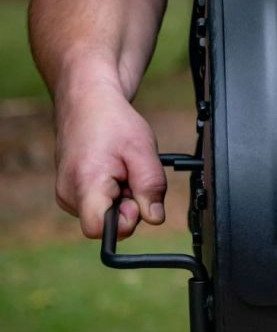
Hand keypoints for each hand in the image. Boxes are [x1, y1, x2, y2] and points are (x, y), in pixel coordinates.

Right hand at [55, 79, 165, 238]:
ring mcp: (67, 194)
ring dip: (122, 198)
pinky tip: (114, 172)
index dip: (126, 221)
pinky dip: (112, 193)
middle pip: (107, 223)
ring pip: (105, 214)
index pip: (99, 230)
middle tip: (131, 175)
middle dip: (128, 205)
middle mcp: (69, 194)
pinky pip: (99, 205)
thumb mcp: (143, 152)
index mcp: (84, 185)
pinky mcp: (70, 192)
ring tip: (122, 169)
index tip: (134, 197)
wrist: (87, 102)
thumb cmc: (112, 122)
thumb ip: (151, 188)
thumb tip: (155, 218)